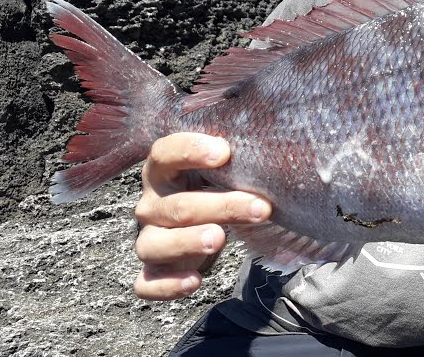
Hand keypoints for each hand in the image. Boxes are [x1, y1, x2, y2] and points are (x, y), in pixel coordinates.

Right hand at [132, 133, 271, 299]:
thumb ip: (236, 155)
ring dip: (188, 242)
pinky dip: (168, 285)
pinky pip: (148, 284)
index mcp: (162, 171)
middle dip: (221, 206)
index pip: (164, 153)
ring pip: (154, 244)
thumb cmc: (212, 188)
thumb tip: (275, 139)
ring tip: (219, 238)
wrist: (203, 223)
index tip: (225, 153)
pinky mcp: (152, 272)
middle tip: (259, 208)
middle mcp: (151, 205)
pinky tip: (195, 280)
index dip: (190, 150)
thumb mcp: (222, 169)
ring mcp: (149, 239)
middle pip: (178, 206)